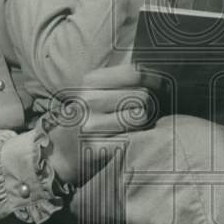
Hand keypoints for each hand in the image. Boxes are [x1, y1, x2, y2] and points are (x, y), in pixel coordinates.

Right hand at [47, 63, 150, 184]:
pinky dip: (135, 140)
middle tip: (136, 114)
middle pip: (142, 95)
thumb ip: (125, 79)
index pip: (136, 72)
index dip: (154, 79)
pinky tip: (124, 141)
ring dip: (142, 124)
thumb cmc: (90, 116)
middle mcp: (89, 100)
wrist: (62, 151)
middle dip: (147, 105)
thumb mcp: (98, 90)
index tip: (160, 87)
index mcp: (90, 81)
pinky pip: (133, 139)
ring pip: (141, 117)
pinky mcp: (97, 148)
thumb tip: (160, 75)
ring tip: (129, 127)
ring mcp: (91, 125)